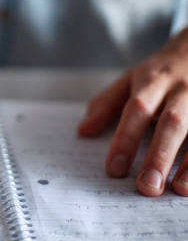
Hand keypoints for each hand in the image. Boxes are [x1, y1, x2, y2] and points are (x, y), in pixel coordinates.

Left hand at [78, 28, 187, 196]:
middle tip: (146, 187)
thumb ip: (106, 104)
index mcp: (152, 82)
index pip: (136, 110)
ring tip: (176, 189)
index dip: (124, 139)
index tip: (114, 169)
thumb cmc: (161, 72)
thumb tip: (82, 131)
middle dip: (159, 155)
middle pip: (171, 123)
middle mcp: (181, 90)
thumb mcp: (130, 78)